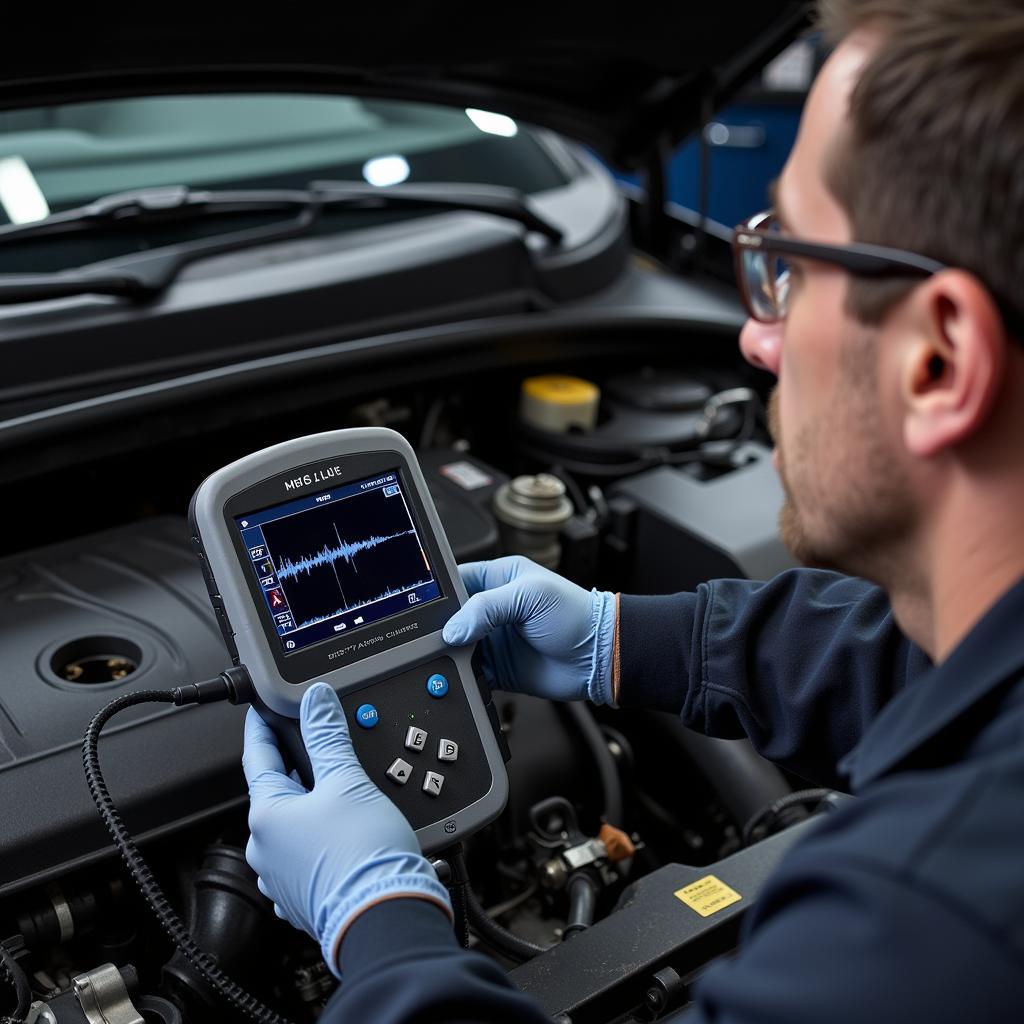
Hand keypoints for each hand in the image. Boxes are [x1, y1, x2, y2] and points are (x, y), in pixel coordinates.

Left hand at [242, 683, 451, 977]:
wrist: (386, 917)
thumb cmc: (364, 856)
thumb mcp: (348, 780)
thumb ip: (328, 735)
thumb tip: (317, 700)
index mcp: (267, 816)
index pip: (257, 757)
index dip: (261, 728)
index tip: (260, 712)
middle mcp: (265, 850)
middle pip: (276, 794)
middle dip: (296, 769)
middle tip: (313, 746)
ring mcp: (282, 879)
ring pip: (292, 828)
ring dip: (310, 808)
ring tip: (339, 793)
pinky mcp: (304, 899)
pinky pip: (306, 857)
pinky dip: (320, 840)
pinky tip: (343, 834)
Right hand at [441, 555, 615, 703]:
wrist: (599, 657)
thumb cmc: (576, 615)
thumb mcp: (529, 597)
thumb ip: (486, 608)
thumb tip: (452, 629)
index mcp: (498, 578)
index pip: (456, 580)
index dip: (438, 594)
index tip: (422, 608)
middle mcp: (492, 608)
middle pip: (450, 617)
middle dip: (440, 628)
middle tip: (433, 637)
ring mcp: (493, 639)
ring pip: (456, 646)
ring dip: (449, 653)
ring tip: (444, 656)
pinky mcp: (497, 668)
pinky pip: (469, 672)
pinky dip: (462, 676)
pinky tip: (459, 675)